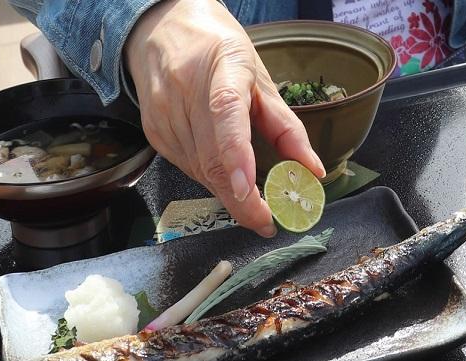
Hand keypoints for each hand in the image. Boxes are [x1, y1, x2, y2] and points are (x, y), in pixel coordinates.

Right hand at [125, 0, 324, 236]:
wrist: (162, 31)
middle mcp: (184, 91)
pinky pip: (187, 168)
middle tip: (265, 223)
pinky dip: (210, 179)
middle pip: (211, 158)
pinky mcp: (153, 132)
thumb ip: (287, 127)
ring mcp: (163, 114)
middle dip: (241, 200)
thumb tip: (312, 172)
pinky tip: (222, 173)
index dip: (237, 156)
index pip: (226, 112)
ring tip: (250, 197)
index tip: (249, 192)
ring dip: (227, 192)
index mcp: (222, 67)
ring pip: (199, 171)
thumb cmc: (218, 52)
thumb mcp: (260, 79)